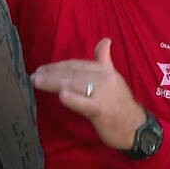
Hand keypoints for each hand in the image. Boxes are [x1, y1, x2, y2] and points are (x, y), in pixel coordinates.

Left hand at [31, 38, 145, 150]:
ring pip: (75, 85)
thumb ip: (104, 60)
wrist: (136, 128)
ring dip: (54, 82)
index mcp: (105, 70)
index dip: (59, 65)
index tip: (42, 68)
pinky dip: (73, 99)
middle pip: (73, 73)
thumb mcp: (113, 78)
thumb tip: (105, 40)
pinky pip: (85, 104)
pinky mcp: (102, 110)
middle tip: (33, 75)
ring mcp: (103, 94)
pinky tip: (61, 96)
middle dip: (52, 73)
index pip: (77, 65)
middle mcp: (104, 79)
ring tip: (37, 81)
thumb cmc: (121, 104)